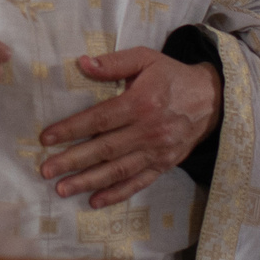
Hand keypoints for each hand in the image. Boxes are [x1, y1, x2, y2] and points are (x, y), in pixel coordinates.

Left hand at [38, 49, 222, 207]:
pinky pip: (138, 183)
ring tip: (62, 189)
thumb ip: (114, 62)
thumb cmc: (172, 76)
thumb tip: (82, 63)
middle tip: (46, 170)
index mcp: (141, 103)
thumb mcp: (146, 59)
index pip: (100, 119)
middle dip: (72, 161)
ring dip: (88, 181)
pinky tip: (95, 201)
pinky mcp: (164, 165)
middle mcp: (148, 131)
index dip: (71, 129)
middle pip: (104, 149)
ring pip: (118, 170)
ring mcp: (157, 152)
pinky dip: (116, 194)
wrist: (213, 99)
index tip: (47, 138)